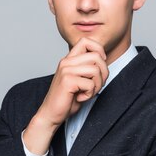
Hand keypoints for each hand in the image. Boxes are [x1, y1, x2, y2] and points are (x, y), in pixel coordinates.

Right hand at [23, 38, 108, 154]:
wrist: (51, 114)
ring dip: (97, 85)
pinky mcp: (67, 81)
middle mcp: (66, 62)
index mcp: (69, 59)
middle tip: (95, 85)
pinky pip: (90, 83)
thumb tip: (104, 60)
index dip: (99, 50)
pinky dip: (89, 94)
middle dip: (104, 73)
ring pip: (96, 70)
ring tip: (88, 92)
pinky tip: (80, 98)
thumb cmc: (67, 99)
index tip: (99, 65)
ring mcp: (66, 70)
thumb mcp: (79, 80)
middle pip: (97, 56)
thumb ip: (88, 68)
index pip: (86, 41)